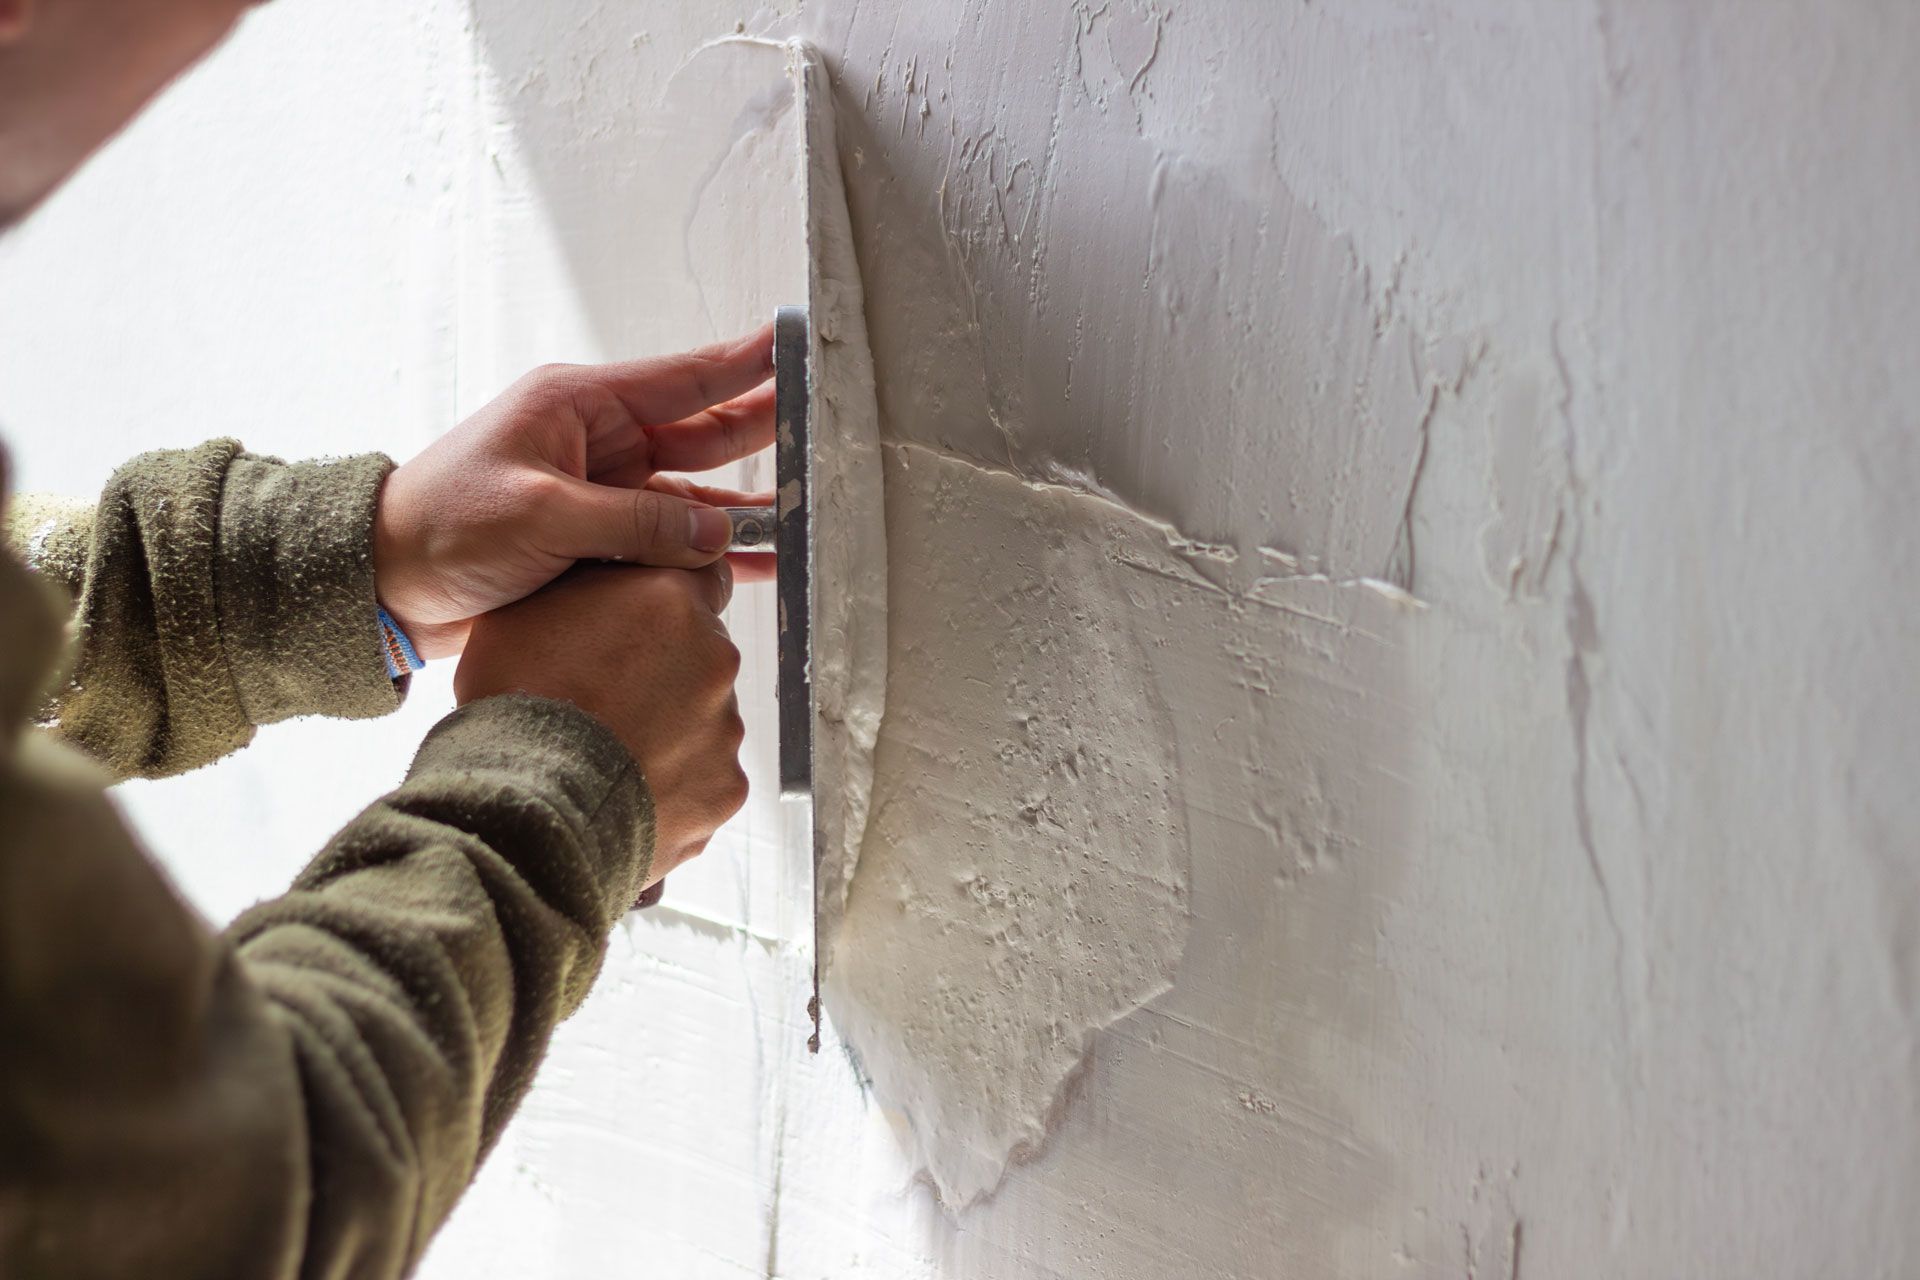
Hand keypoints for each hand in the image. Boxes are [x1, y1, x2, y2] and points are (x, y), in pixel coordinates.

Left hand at [374, 326, 777, 657]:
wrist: (381, 583)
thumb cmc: (442, 527)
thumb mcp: (540, 517)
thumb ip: (635, 523)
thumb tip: (716, 528)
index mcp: (579, 404)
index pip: (683, 378)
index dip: (745, 362)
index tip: (796, 342)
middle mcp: (599, 442)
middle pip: (702, 430)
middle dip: (764, 430)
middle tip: (824, 425)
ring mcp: (601, 492)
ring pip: (695, 491)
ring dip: (744, 505)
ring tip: (804, 511)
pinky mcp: (598, 540)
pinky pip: (671, 538)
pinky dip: (710, 551)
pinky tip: (755, 562)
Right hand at [453, 563, 747, 882]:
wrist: (525, 802)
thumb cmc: (515, 702)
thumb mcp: (528, 607)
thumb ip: (588, 584)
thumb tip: (604, 579)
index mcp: (671, 601)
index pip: (702, 580)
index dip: (670, 604)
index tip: (646, 625)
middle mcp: (714, 658)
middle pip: (702, 655)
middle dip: (665, 672)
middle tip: (609, 699)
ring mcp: (725, 727)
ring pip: (704, 719)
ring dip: (670, 730)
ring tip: (611, 751)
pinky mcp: (725, 786)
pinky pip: (705, 778)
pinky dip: (676, 784)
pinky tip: (629, 788)